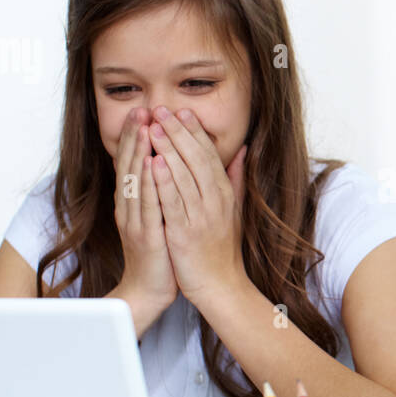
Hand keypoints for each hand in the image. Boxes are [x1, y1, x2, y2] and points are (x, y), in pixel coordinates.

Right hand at [113, 107, 178, 312]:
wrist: (148, 291)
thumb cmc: (159, 252)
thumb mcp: (158, 216)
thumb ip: (160, 190)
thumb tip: (163, 164)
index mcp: (133, 201)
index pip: (132, 161)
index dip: (134, 136)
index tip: (142, 110)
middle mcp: (129, 207)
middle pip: (128, 165)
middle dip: (133, 136)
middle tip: (139, 109)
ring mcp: (134, 221)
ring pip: (134, 181)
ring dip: (138, 153)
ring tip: (144, 127)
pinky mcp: (145, 236)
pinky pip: (147, 206)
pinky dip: (149, 184)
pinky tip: (152, 166)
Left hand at [147, 105, 248, 304]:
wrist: (220, 286)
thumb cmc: (222, 250)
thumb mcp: (234, 210)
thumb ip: (236, 179)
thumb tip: (243, 150)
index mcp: (224, 194)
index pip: (210, 155)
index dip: (195, 132)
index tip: (182, 111)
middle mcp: (215, 202)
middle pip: (196, 159)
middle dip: (177, 132)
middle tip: (161, 109)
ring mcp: (201, 217)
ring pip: (183, 176)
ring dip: (167, 149)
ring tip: (152, 127)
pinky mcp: (184, 233)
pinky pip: (173, 203)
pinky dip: (163, 182)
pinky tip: (153, 163)